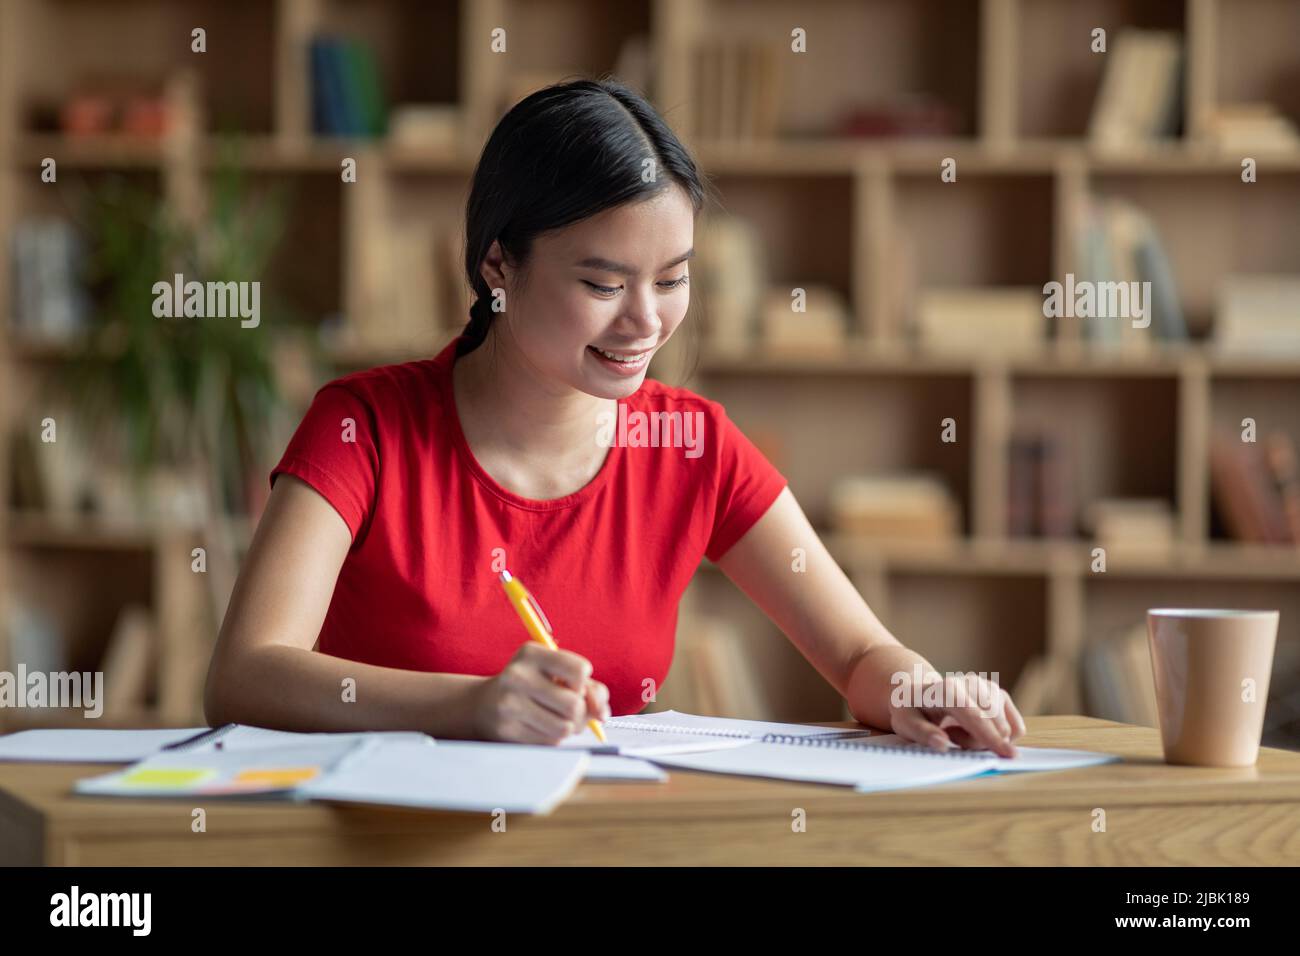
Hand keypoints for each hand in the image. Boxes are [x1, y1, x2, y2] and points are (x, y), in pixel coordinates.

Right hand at [473, 642, 610, 744]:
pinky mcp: (508, 730)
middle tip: (567, 707)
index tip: (570, 683)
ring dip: (568, 727)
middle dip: (580, 711)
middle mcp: (518, 676)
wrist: (486, 704)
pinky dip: (554, 737)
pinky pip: (551, 741)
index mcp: (531, 653)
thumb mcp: (557, 673)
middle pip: (575, 705)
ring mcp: (510, 704)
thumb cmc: (534, 685)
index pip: (580, 670)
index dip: (584, 682)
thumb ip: (590, 688)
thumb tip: (602, 715)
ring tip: (556, 717)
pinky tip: (540, 726)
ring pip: (565, 727)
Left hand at [889, 672, 1025, 756]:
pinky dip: (999, 735)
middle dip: (978, 743)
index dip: (990, 736)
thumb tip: (941, 744)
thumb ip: (922, 734)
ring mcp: (988, 686)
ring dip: (986, 739)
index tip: (1008, 755)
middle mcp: (972, 682)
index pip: (974, 716)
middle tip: (951, 736)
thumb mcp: (905, 723)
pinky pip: (1014, 726)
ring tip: (958, 731)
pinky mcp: (999, 694)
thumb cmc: (912, 711)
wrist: (920, 694)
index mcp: (947, 689)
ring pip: (1006, 727)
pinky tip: (976, 728)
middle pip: (994, 725)